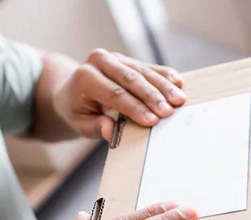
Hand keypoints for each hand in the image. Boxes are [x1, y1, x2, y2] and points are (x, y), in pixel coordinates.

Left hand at [53, 49, 185, 140]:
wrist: (71, 91)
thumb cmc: (77, 111)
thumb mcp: (81, 123)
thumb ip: (95, 126)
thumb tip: (110, 131)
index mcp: (85, 77)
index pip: (114, 93)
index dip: (134, 107)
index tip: (152, 120)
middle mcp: (99, 61)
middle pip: (131, 79)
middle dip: (152, 96)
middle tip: (169, 111)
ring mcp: (114, 57)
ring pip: (143, 71)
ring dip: (163, 86)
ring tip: (179, 100)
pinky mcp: (126, 59)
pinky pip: (148, 66)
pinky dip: (164, 75)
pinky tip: (178, 83)